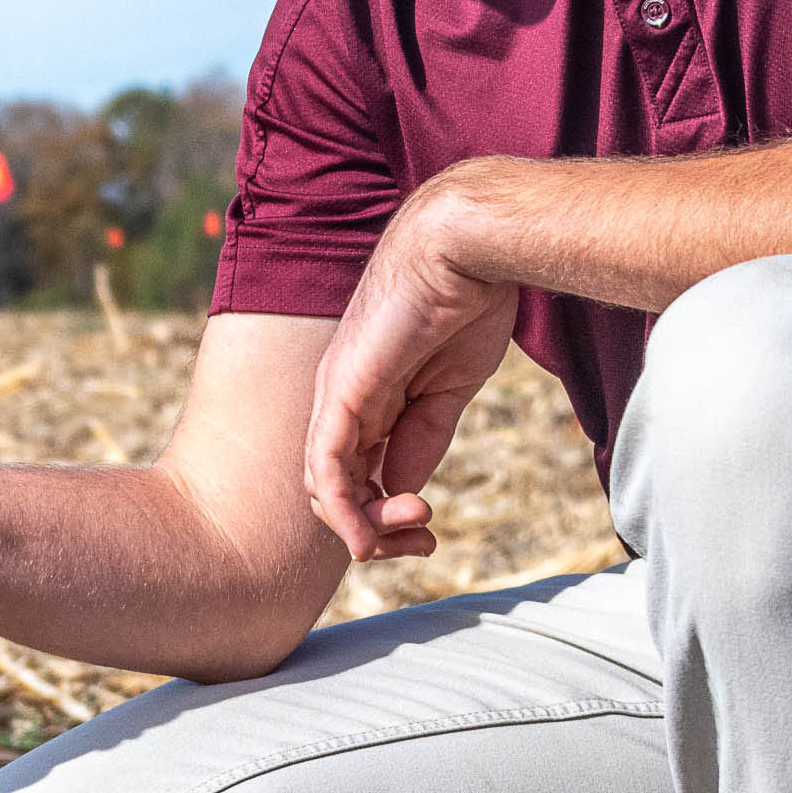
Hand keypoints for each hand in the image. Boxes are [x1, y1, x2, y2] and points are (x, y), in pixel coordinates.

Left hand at [300, 179, 519, 561]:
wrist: (468, 249)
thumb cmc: (468, 303)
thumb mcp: (449, 389)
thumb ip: (424, 437)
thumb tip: (404, 489)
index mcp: (373, 401)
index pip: (359, 478)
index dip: (387, 519)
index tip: (428, 534)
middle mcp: (344, 401)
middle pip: (334, 490)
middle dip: (375, 531)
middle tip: (422, 543)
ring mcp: (338, 395)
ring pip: (323, 486)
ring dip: (363, 528)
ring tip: (411, 532)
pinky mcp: (343, 390)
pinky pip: (326, 464)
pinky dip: (343, 509)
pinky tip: (367, 535)